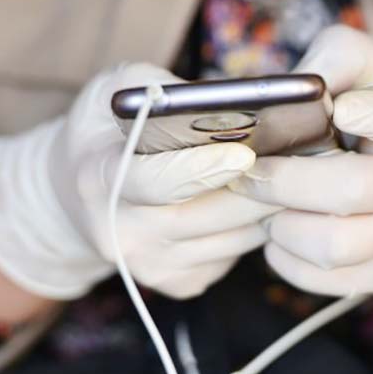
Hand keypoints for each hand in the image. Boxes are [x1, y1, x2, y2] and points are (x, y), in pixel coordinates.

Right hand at [0, 64, 278, 299]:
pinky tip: (255, 201)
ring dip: (268, 207)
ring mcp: (150, 265)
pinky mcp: (177, 283)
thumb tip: (228, 104)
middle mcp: (123, 232)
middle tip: (300, 156)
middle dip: (260, 186)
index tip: (245, 152)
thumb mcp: (117, 90)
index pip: (158, 182)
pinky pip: (234, 256)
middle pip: (209, 215)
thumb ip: (164, 93)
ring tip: (287, 174)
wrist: (72, 196)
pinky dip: (254, 229)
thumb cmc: (104, 131)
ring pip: (233, 239)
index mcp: (101, 178)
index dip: (203, 169)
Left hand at [228, 26, 372, 296]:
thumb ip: (336, 58)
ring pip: (335, 246)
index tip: (339, 109)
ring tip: (266, 208)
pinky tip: (279, 235)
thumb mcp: (367, 70)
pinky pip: (324, 279)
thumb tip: (299, 84)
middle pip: (352, 190)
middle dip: (287, 182)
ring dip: (284, 227)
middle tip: (249, 173)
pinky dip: (287, 259)